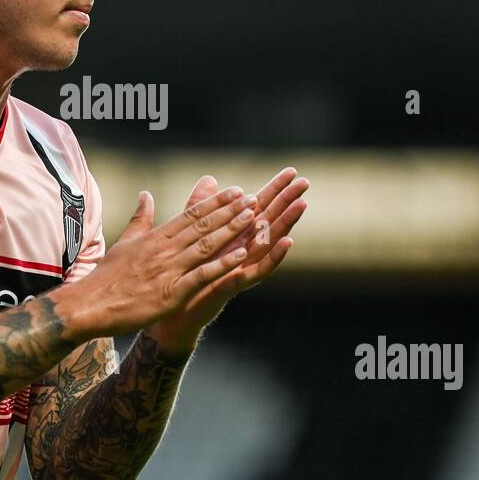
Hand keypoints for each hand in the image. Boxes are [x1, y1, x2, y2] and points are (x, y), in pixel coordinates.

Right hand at [51, 186, 258, 342]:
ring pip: (205, 245)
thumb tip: (145, 194)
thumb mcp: (125, 242)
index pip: (191, 214)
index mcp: (156, 237)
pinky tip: (241, 256)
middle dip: (230, 211)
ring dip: (231, 231)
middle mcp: (164, 249)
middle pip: (203, 226)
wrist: (89, 305)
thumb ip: (140, 218)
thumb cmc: (107, 276)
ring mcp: (168, 270)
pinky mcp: (170, 293)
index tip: (235, 191)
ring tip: (252, 218)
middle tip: (252, 198)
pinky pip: (201, 275)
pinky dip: (222, 265)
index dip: (215, 202)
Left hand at [145, 167, 308, 357]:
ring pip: (269, 243)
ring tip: (302, 206)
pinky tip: (286, 243)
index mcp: (233, 235)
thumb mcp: (191, 233)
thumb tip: (210, 179)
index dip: (275, 189)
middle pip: (270, 221)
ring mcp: (241, 267)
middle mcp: (242, 249)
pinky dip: (273, 257)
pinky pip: (257, 270)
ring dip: (286, 224)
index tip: (292, 171)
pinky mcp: (234, 285)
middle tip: (306, 182)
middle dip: (288, 201)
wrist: (173, 309)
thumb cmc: (185, 271)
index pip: (258, 207)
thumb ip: (200, 206)